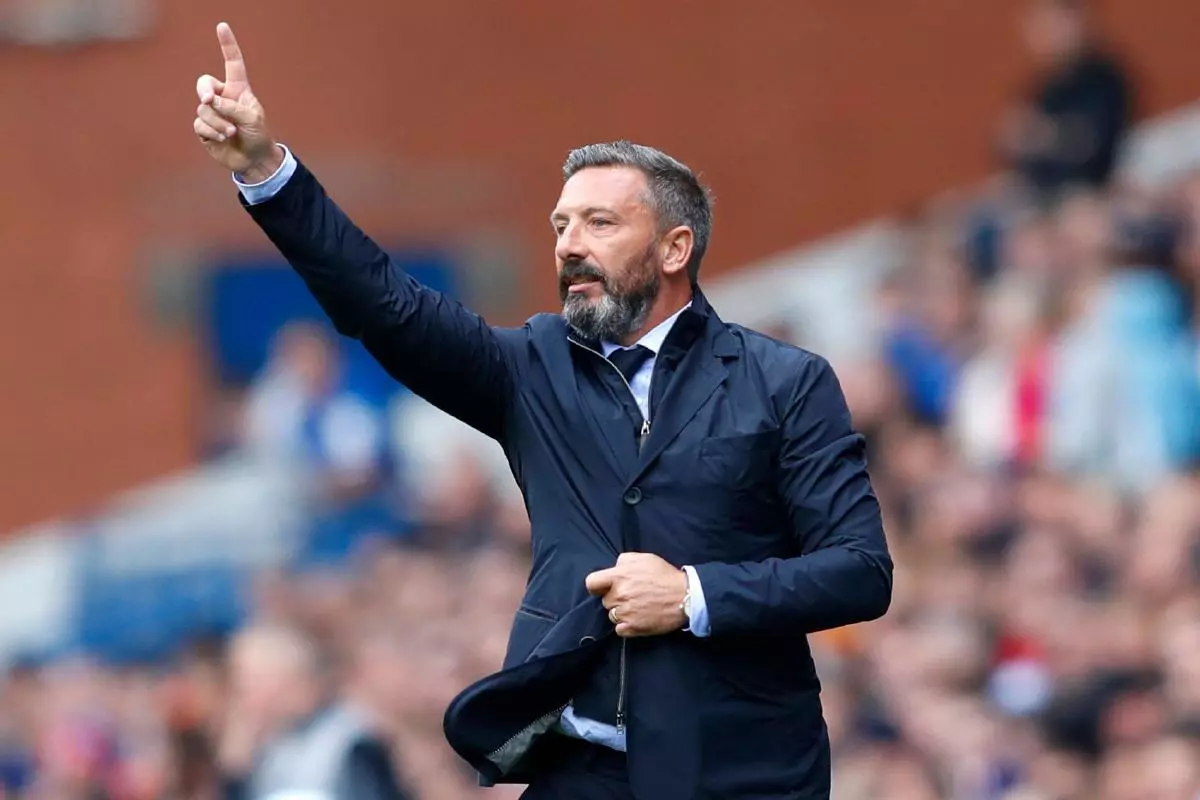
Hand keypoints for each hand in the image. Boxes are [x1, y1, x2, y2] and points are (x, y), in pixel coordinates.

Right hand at [193, 22, 280, 179]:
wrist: (254, 160)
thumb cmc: (258, 137)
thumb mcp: (252, 119)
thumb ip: (232, 107)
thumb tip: (209, 102)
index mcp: (238, 90)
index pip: (232, 63)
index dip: (227, 45)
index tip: (222, 26)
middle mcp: (223, 98)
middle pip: (205, 84)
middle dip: (205, 91)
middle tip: (209, 100)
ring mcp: (212, 113)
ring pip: (204, 109)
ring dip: (218, 122)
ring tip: (232, 133)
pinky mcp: (204, 128)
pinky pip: (200, 124)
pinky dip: (212, 131)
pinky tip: (223, 138)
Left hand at [585, 553, 687, 637]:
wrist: (685, 596)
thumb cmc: (664, 575)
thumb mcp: (644, 558)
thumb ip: (623, 561)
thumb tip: (613, 569)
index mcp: (619, 576)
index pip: (591, 583)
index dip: (596, 586)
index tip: (603, 588)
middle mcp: (619, 595)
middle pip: (605, 600)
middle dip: (615, 598)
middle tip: (632, 595)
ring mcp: (625, 613)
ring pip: (612, 615)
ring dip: (621, 612)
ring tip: (638, 606)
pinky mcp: (633, 628)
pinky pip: (619, 629)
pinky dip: (626, 626)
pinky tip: (638, 618)